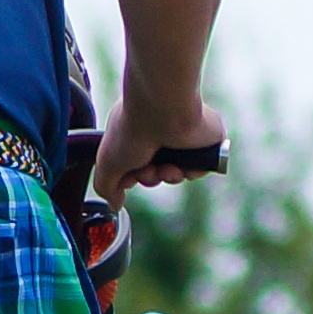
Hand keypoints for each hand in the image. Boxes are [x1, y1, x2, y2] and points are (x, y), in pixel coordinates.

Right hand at [92, 93, 228, 205]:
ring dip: (169, 176)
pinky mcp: (206, 139)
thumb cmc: (134, 128)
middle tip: (147, 169)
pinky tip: (182, 162)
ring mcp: (183, 135)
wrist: (164, 109)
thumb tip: (114, 204)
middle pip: (157, 171)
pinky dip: (191, 171)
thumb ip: (106, 187)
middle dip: (151, 178)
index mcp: (137, 131)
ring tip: (164, 165)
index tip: (128, 177)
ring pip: (178, 172)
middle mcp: (160, 131)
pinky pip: (200, 168)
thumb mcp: (107, 163)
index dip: (132, 176)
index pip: (136, 164)